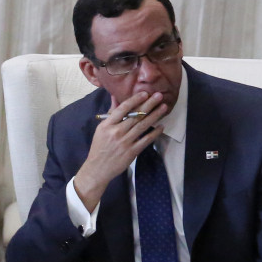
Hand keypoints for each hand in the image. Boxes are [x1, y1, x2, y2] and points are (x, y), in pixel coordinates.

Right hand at [72, 90, 168, 210]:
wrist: (98, 168)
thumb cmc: (99, 147)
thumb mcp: (101, 129)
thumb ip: (111, 114)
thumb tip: (115, 97)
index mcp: (107, 125)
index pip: (122, 109)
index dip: (134, 100)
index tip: (144, 93)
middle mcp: (116, 132)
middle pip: (135, 116)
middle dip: (149, 104)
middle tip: (159, 95)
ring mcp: (125, 142)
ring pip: (142, 126)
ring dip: (154, 115)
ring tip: (163, 107)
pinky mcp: (132, 152)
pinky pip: (146, 140)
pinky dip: (154, 133)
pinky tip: (161, 126)